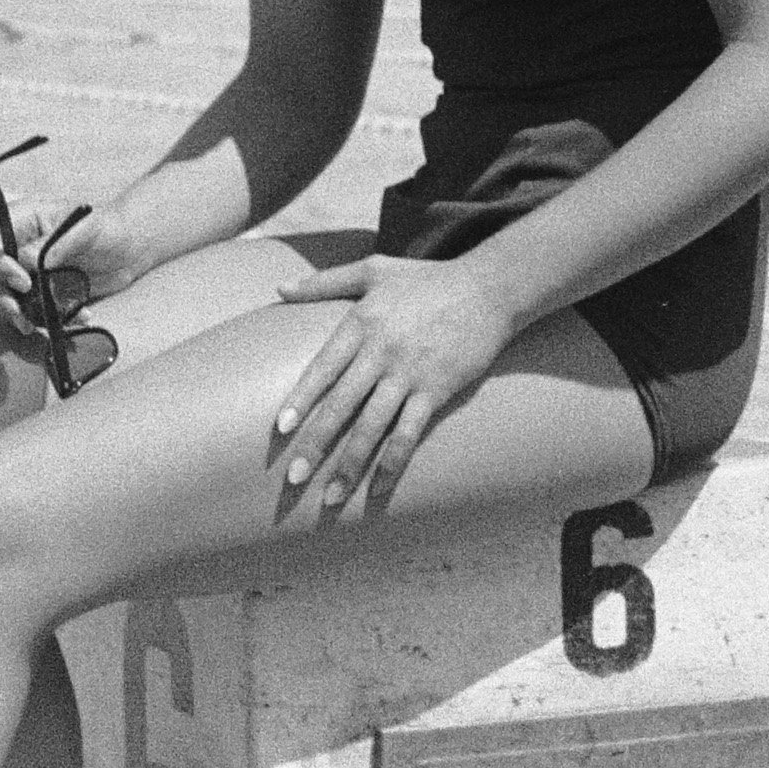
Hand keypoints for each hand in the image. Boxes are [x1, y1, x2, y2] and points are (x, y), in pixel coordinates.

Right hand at [0, 197, 138, 338]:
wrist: (132, 247)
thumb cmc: (109, 227)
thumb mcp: (86, 230)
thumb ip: (55, 244)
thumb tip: (26, 262)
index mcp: (24, 220)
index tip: (22, 281)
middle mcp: (20, 245)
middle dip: (2, 295)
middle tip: (19, 312)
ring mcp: (29, 269)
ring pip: (7, 295)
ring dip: (18, 313)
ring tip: (33, 326)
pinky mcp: (42, 290)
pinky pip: (33, 308)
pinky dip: (49, 318)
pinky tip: (79, 318)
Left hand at [269, 254, 521, 514]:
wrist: (489, 288)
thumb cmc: (428, 279)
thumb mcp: (374, 270)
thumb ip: (324, 281)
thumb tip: (279, 289)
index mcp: (361, 323)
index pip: (322, 367)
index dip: (300, 399)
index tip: (280, 429)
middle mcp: (381, 351)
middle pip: (341, 405)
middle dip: (314, 444)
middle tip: (292, 478)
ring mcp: (409, 374)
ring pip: (372, 427)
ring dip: (349, 465)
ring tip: (330, 497)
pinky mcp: (436, 391)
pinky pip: (409, 434)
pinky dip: (392, 463)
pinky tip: (378, 488)